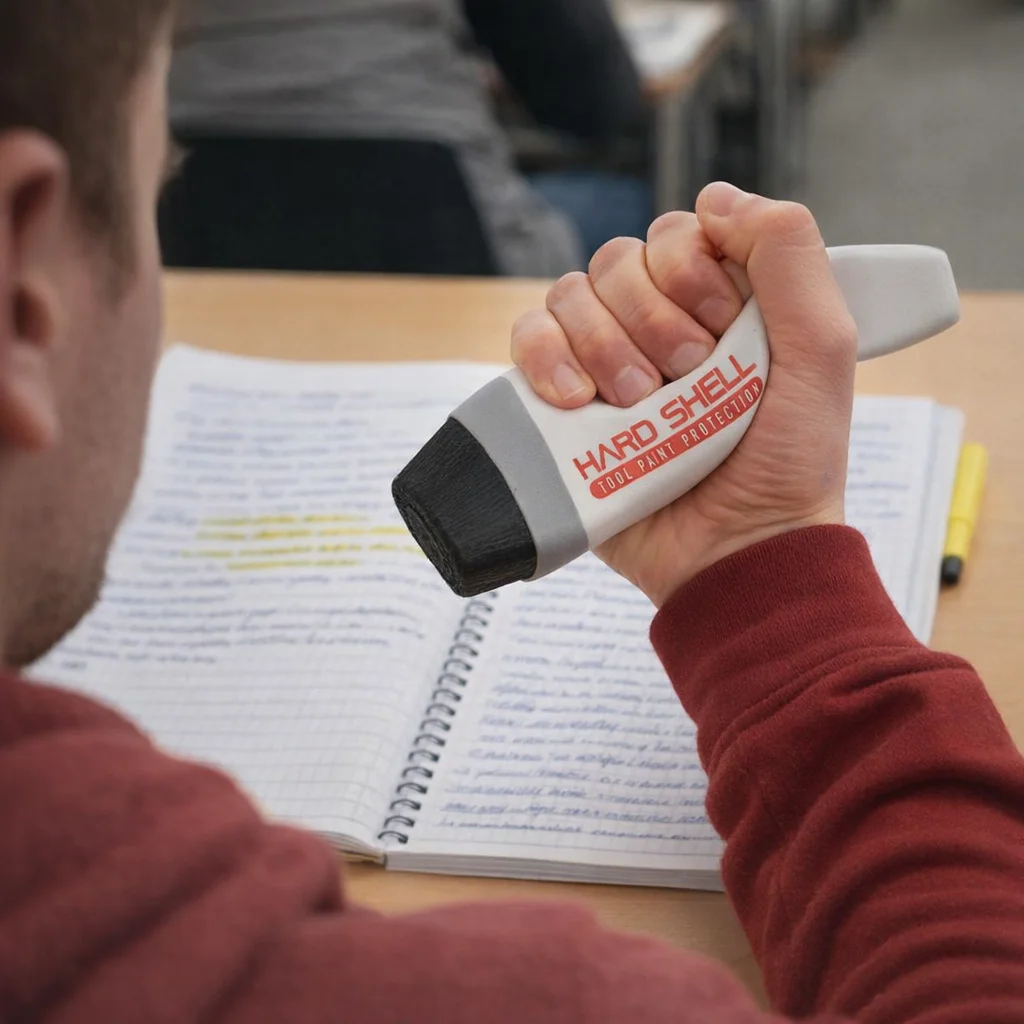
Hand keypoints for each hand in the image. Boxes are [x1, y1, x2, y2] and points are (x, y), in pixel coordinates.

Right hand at [511, 183, 857, 606]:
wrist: (734, 550)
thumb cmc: (788, 462)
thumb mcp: (821, 349)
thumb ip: (789, 254)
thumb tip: (716, 197)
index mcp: (717, 302)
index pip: (677, 234)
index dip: (692, 271)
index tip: (723, 327)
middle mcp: (656, 324)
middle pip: (618, 260)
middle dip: (651, 318)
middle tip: (685, 377)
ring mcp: (604, 362)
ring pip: (569, 295)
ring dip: (604, 344)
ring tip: (637, 403)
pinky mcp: (560, 401)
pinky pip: (525, 339)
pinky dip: (545, 359)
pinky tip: (576, 400)